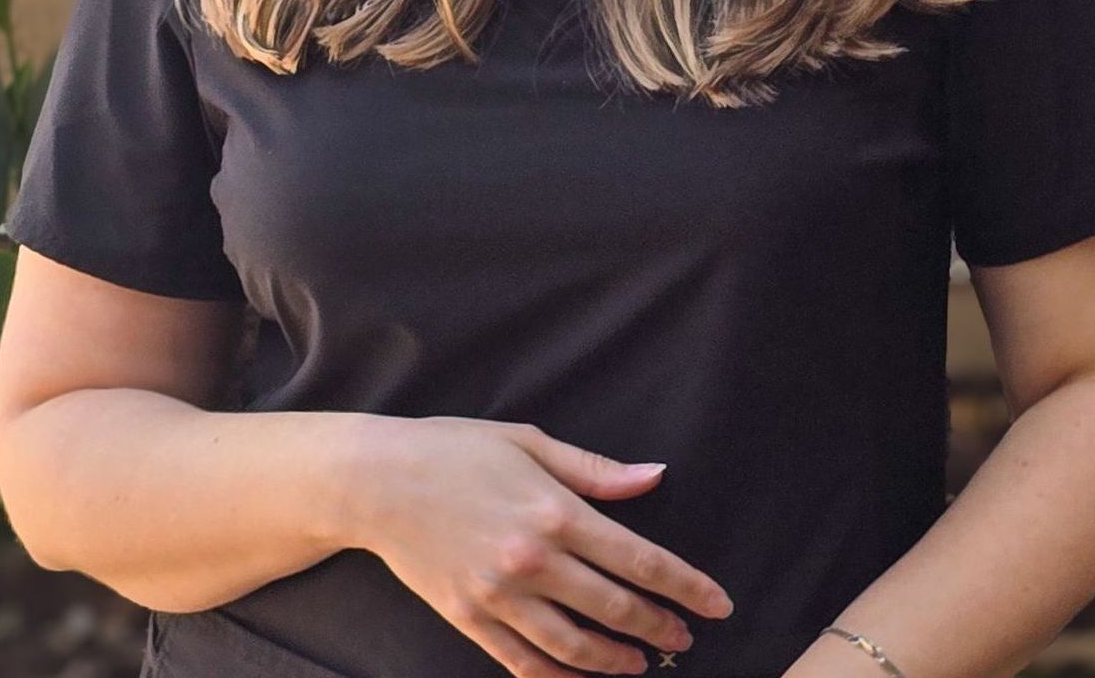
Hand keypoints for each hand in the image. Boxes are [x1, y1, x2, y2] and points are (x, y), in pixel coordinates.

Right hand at [344, 415, 734, 677]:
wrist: (378, 481)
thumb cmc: (456, 450)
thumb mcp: (529, 441)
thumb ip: (595, 469)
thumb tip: (655, 477)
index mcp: (555, 511)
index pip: (639, 559)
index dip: (685, 586)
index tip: (716, 604)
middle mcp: (533, 561)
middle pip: (615, 608)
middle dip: (659, 627)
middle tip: (683, 637)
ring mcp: (500, 597)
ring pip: (574, 648)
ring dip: (616, 661)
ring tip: (640, 664)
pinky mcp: (471, 619)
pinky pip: (524, 664)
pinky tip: (581, 677)